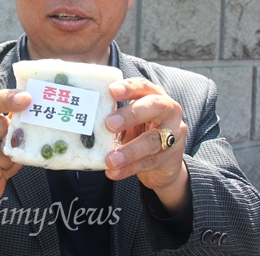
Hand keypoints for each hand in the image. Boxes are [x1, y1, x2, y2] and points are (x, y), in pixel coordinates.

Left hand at [104, 77, 189, 213]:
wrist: (165, 163)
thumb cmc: (141, 133)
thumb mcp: (131, 121)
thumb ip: (115, 117)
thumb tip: (85, 119)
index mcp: (155, 96)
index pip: (144, 86)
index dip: (129, 87)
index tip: (112, 90)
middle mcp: (169, 112)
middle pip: (154, 107)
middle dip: (131, 114)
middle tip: (109, 124)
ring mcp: (174, 134)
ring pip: (152, 141)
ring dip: (129, 151)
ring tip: (110, 159)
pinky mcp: (171, 157)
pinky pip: (149, 162)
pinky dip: (129, 168)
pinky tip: (114, 172)